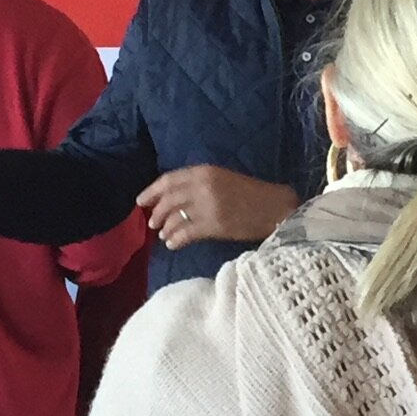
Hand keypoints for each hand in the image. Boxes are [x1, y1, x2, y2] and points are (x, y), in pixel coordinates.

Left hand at [138, 165, 300, 250]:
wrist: (275, 207)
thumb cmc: (251, 193)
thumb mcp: (223, 179)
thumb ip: (199, 184)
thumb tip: (173, 199)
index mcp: (205, 171)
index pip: (169, 180)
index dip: (151, 191)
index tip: (141, 201)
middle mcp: (203, 186)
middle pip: (169, 200)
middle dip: (157, 212)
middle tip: (152, 223)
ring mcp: (208, 206)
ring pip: (175, 218)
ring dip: (165, 228)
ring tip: (163, 235)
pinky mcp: (214, 225)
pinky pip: (186, 233)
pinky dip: (175, 239)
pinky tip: (173, 244)